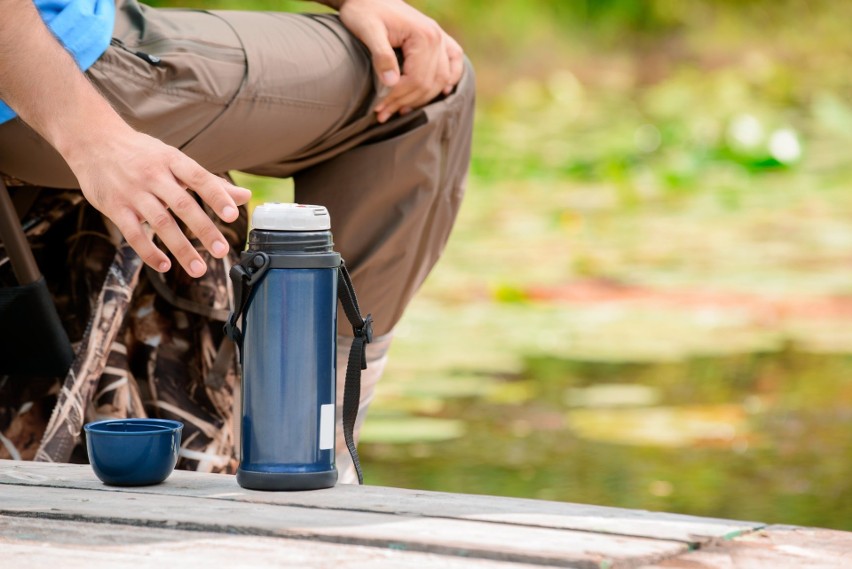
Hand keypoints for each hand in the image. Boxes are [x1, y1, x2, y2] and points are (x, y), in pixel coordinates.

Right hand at [65, 128, 250, 276]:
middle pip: (182, 204)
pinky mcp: (114, 207)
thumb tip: (245, 198)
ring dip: (181, 248)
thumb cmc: (143, 154)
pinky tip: (164, 265)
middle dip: (204, 229)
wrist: (93, 141)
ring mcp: (133, 192)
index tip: (233, 215)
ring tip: (199, 269)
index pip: (199, 178)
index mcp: (173, 161)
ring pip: (160, 223)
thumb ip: (210, 182)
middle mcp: (154, 175)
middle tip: (222, 252)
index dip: (217, 195)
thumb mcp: (176, 160)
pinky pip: (133, 233)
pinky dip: (148, 251)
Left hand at [336, 0, 463, 122]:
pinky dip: (449, 80)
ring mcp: (440, 38)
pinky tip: (439, 93)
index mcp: (423, 35)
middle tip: (382, 114)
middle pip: (429, 83)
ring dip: (422, 99)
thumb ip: (381, 56)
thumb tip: (392, 83)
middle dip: (405, 102)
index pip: (416, 79)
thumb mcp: (367, 30)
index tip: (378, 108)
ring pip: (441, 80)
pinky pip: (454, 63)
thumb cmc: (363, 11)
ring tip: (399, 109)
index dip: (397, 97)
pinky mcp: (439, 40)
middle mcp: (437, 37)